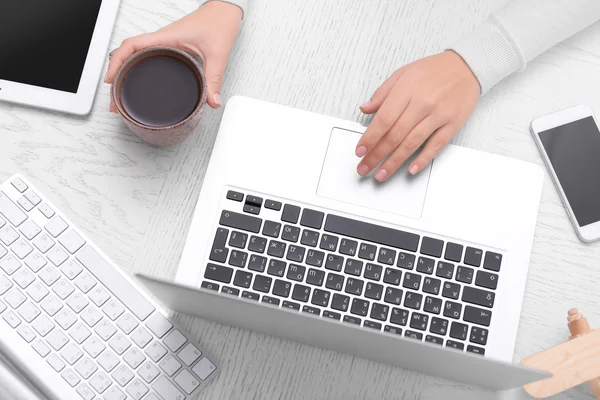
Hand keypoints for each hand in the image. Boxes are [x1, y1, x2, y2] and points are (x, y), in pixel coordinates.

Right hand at [104, 1, 241, 110]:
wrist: (225, 11)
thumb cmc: (218, 23)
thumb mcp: (217, 55)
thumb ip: (214, 79)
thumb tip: (212, 101)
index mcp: (166, 38)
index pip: (132, 45)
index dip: (117, 61)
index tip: (111, 79)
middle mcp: (162, 39)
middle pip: (128, 54)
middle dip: (117, 74)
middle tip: (114, 99)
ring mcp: (164, 43)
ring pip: (136, 55)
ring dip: (125, 71)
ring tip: (120, 94)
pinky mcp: (170, 46)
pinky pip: (147, 56)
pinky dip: (137, 67)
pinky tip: (138, 81)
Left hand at [355, 51, 479, 180]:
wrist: (467, 66)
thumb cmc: (433, 70)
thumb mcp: (403, 73)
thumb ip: (382, 93)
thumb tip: (365, 109)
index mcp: (406, 90)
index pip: (384, 119)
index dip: (370, 138)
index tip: (359, 151)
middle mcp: (422, 103)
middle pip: (395, 135)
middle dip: (377, 155)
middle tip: (364, 168)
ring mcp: (438, 115)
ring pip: (412, 143)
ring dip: (394, 162)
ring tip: (381, 175)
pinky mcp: (452, 124)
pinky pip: (436, 145)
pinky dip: (423, 159)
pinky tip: (411, 170)